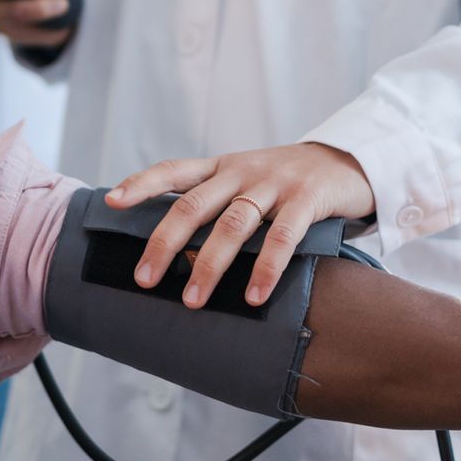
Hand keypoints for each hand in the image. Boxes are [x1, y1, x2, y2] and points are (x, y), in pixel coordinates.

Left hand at [107, 142, 377, 309]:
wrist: (349, 160)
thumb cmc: (286, 181)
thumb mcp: (246, 180)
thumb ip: (215, 203)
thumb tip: (172, 250)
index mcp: (222, 166)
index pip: (173, 170)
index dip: (140, 184)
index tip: (110, 201)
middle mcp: (242, 171)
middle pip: (194, 204)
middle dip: (165, 242)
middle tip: (144, 278)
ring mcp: (275, 183)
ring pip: (233, 224)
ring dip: (210, 264)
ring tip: (192, 301)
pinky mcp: (307, 199)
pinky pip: (282, 237)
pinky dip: (266, 268)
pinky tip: (254, 297)